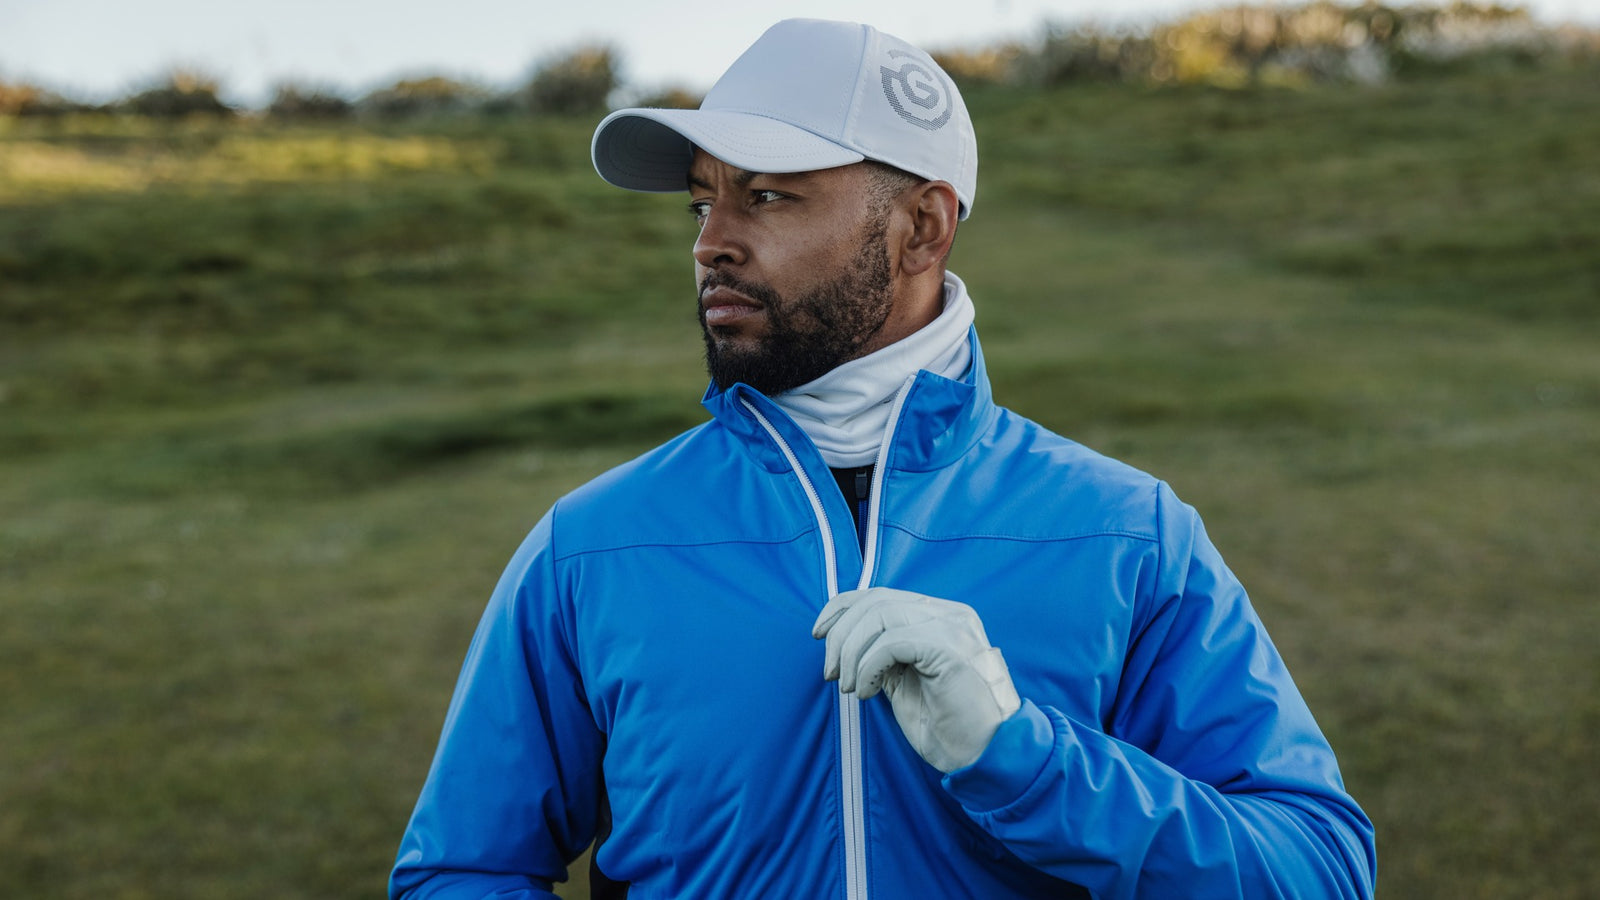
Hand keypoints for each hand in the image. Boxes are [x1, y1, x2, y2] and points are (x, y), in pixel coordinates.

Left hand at [812, 587, 1020, 772]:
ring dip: (852, 654)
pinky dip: (868, 667)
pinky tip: (867, 692)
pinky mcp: (950, 649)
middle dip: (841, 635)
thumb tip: (844, 642)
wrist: (984, 755)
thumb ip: (883, 655)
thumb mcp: (904, 680)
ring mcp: (953, 628)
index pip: (880, 594)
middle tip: (831, 672)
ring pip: (880, 617)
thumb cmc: (946, 724)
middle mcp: (950, 613)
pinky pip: (891, 643)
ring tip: (849, 686)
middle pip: (875, 601)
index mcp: (941, 615)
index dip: (841, 609)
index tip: (819, 634)